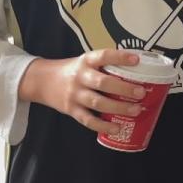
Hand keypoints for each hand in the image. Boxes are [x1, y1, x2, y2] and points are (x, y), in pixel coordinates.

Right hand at [18, 49, 145, 134]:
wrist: (41, 81)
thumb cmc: (72, 71)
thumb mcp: (85, 61)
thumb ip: (104, 64)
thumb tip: (135, 68)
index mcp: (86, 61)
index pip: (103, 56)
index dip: (120, 57)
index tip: (136, 60)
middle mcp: (80, 77)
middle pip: (103, 83)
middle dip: (123, 88)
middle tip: (141, 92)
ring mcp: (74, 95)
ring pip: (97, 103)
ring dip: (118, 107)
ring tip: (135, 110)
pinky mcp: (71, 110)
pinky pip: (88, 120)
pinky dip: (103, 125)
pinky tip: (117, 128)